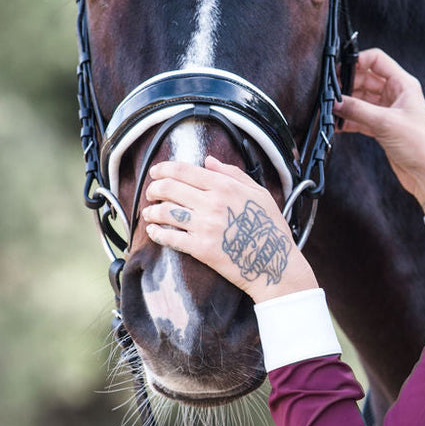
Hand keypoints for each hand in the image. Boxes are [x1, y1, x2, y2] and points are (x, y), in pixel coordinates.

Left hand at [142, 157, 317, 302]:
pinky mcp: (200, 248)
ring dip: (152, 211)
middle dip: (154, 189)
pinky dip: (157, 233)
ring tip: (149, 212)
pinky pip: (170, 237)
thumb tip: (208, 161)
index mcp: (225, 186)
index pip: (184, 171)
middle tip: (151, 192)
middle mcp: (212, 203)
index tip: (155, 172)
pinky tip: (153, 231)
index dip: (163, 169)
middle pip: (169, 188)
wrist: (274, 264)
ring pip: (165, 212)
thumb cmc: (270, 228)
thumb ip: (233, 174)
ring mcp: (205, 226)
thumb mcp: (259, 193)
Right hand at [334, 48, 424, 216]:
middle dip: (347, 85)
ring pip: (362, 99)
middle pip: (365, 78)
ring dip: (347, 105)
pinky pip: (361, 117)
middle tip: (331, 95)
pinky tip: (338, 125)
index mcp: (403, 84)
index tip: (338, 71)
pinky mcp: (382, 126)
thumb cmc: (418, 144)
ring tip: (331, 111)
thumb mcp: (385, 122)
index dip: (357, 61)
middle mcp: (396, 94)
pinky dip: (350, 120)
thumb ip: (357, 110)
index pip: (377, 60)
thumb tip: (335, 102)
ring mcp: (388, 110)